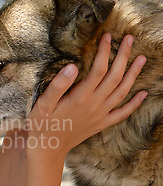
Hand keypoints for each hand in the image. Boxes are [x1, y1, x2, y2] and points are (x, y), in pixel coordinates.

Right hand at [25, 33, 147, 156]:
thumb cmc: (42, 125)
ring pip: (122, 92)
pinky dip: (135, 103)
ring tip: (142, 58)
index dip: (105, 51)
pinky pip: (122, 113)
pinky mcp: (101, 124)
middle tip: (130, 39)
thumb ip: (58, 85)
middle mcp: (94, 105)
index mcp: (80, 97)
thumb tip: (73, 66)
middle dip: (124, 56)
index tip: (107, 36)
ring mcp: (100, 115)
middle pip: (115, 77)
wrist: (47, 149)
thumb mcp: (43, 103)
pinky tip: (143, 94)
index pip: (98, 69)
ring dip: (134, 74)